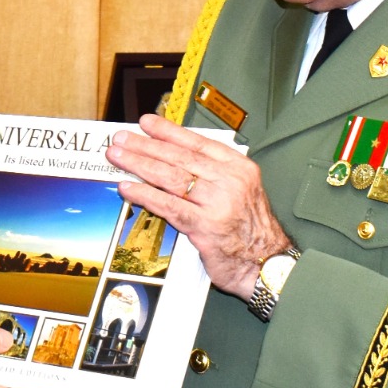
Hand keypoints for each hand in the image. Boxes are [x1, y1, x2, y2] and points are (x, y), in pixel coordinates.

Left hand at [106, 112, 291, 298]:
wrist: (268, 264)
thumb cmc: (251, 229)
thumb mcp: (243, 190)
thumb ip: (214, 174)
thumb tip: (174, 157)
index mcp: (239, 168)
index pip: (198, 143)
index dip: (169, 132)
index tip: (147, 123)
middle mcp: (230, 181)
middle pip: (180, 158)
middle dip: (146, 146)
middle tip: (122, 138)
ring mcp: (218, 204)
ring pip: (171, 178)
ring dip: (140, 165)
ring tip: (119, 157)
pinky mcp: (205, 227)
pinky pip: (168, 206)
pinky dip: (145, 195)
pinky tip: (128, 188)